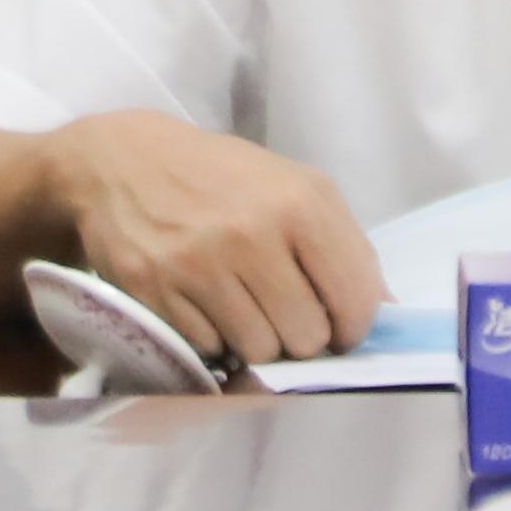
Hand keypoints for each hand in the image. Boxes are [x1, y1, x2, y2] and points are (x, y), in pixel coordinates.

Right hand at [43, 111, 385, 367]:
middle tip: (285, 313)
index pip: (354, 298)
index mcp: (300, 201)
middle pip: (307, 336)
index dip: (354, 327)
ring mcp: (202, 264)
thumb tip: (383, 310)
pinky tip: (207, 305)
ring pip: (261, 350)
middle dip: (303, 335)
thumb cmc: (223, 176)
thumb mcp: (293, 186)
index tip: (341, 327)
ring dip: (258, 339)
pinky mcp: (158, 291)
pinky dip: (215, 338)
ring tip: (244, 306)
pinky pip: (211, 349)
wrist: (127, 161)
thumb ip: (342, 244)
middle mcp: (253, 233)